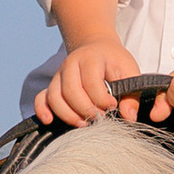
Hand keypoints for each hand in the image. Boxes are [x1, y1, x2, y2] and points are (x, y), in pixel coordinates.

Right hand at [35, 36, 152, 126]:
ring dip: (68, 115)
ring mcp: (59, 75)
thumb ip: (131, 94)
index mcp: (91, 58)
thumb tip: (128, 117)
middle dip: (86, 110)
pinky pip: (41, 98)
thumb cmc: (115, 62)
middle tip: (100, 119)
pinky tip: (49, 121)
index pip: (91, 82)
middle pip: (71, 91)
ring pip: (55, 97)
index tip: (113, 106)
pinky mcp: (52, 85)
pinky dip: (42, 110)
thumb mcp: (129, 72)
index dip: (102, 99)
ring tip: (84, 124)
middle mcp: (71, 64)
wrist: (98, 49)